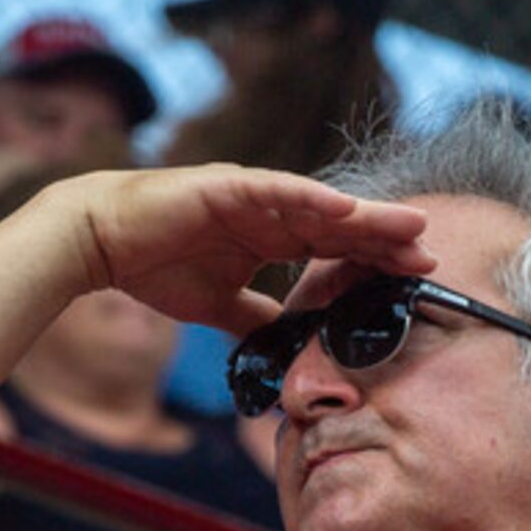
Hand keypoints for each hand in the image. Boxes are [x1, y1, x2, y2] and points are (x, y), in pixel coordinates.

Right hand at [44, 163, 433, 332]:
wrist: (99, 242)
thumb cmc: (155, 265)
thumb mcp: (218, 305)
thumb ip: (255, 318)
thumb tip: (284, 344)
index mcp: (272, 236)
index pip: (336, 248)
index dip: (376, 260)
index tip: (417, 276)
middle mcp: (270, 211)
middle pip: (341, 226)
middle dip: (386, 239)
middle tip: (431, 253)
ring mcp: (251, 195)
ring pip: (320, 206)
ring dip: (365, 217)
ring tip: (408, 227)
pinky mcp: (226, 186)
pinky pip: (277, 190)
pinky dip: (311, 199)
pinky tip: (346, 209)